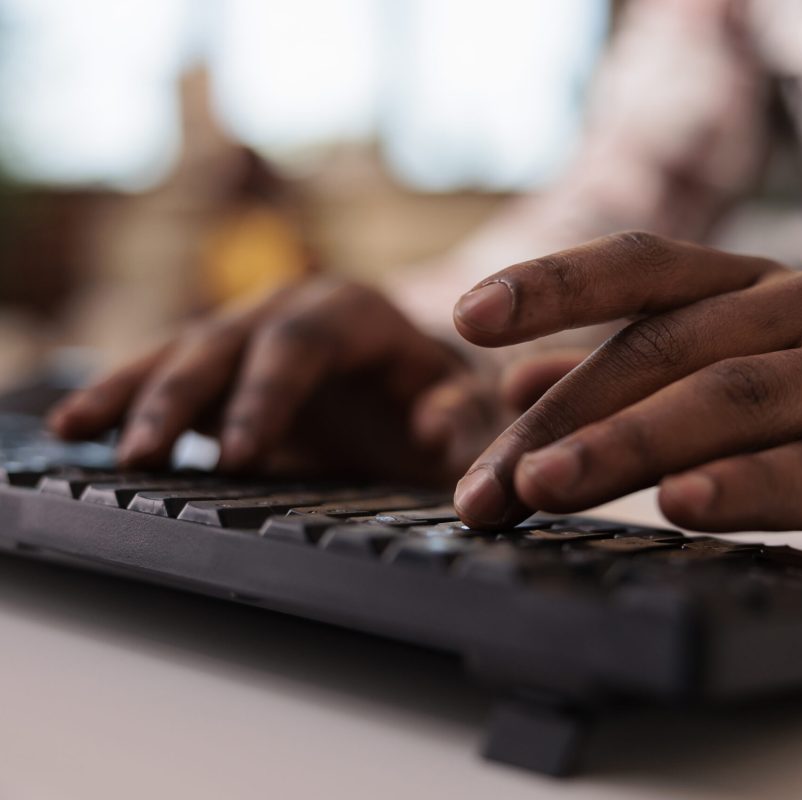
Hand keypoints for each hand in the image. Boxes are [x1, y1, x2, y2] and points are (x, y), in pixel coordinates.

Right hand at [49, 279, 505, 484]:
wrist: (411, 375)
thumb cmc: (438, 388)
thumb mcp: (462, 400)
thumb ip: (456, 413)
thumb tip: (432, 431)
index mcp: (351, 310)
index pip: (301, 343)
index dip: (266, 395)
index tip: (240, 455)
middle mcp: (287, 309)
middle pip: (224, 343)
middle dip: (180, 399)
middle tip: (144, 457)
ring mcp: (247, 332)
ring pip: (178, 353)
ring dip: (130, 393)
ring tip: (79, 431)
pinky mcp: (220, 365)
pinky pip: (162, 375)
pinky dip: (120, 397)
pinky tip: (76, 426)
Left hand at [451, 232, 801, 572]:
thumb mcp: (745, 378)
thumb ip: (636, 377)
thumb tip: (516, 386)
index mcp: (762, 287)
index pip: (644, 265)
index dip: (554, 283)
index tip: (467, 316)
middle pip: (665, 349)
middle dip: (564, 419)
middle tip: (488, 483)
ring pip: (730, 399)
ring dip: (627, 446)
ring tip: (546, 488)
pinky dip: (745, 485)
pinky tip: (682, 507)